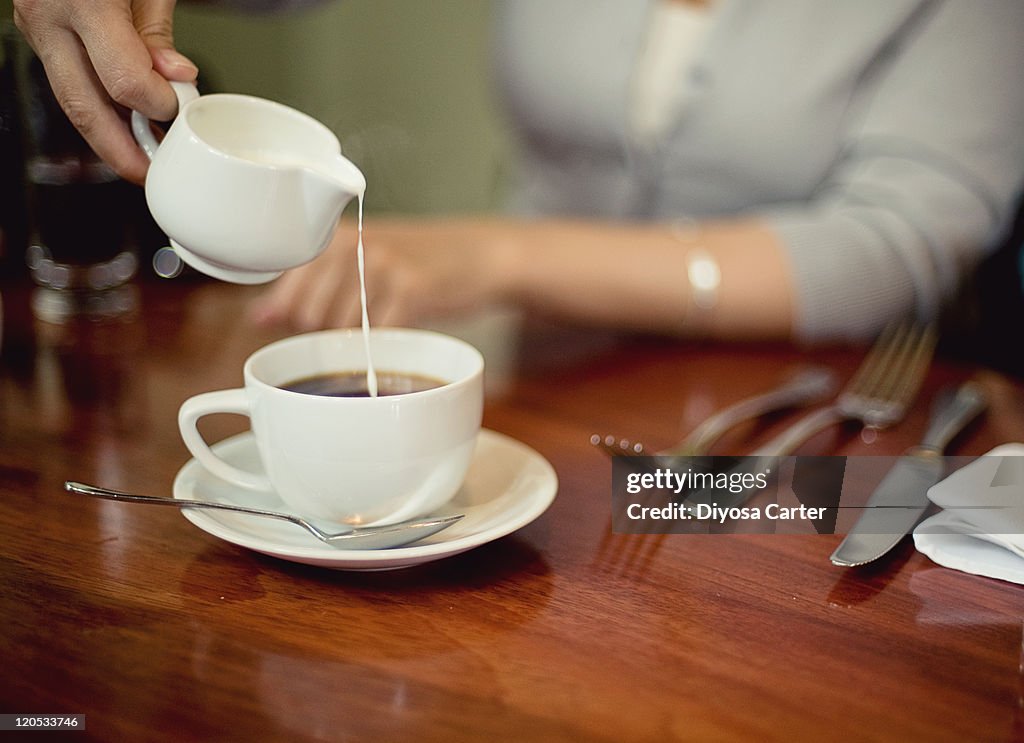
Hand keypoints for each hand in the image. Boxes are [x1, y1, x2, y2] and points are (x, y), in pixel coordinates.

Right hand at [13, 0, 197, 183]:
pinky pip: (67, 77)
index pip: (125, 82)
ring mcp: (34, 22)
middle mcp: (48, 14)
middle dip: (121, 151)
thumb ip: (156, 27)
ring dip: (106, 136)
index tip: (180, 108)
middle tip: (151, 175)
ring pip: (70, 98)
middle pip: (84, 107)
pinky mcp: (35, 26)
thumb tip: (174, 75)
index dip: (158, 105)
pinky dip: (96, 105)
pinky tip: (123, 123)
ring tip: (141, 157)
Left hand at [249, 218, 516, 330]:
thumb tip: (257, 317)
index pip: (289, 288)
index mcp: (335, 235)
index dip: (296, 317)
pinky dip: (381, 351)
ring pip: (341, 328)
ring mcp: (383, 268)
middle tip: (354, 333)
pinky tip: (394, 344)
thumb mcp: (362, 258)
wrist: (483, 254)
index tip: (316, 326)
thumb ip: (309, 284)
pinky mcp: (412, 292)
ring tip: (377, 334)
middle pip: (310, 314)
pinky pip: (377, 337)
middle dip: (324, 335)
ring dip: (354, 346)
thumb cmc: (419, 260)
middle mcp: (355, 246)